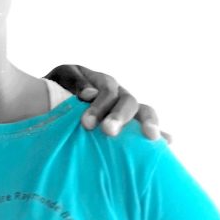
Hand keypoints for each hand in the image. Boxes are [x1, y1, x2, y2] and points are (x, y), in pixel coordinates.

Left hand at [45, 64, 169, 141]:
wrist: (51, 100)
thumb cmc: (55, 88)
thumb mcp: (60, 78)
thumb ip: (74, 82)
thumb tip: (89, 95)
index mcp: (102, 82)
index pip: (107, 91)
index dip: (99, 106)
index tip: (86, 124)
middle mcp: (119, 94)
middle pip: (127, 102)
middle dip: (119, 117)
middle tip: (108, 131)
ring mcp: (128, 109)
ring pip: (144, 111)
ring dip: (147, 123)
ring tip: (151, 137)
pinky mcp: (131, 125)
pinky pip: (148, 127)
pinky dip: (161, 133)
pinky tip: (168, 141)